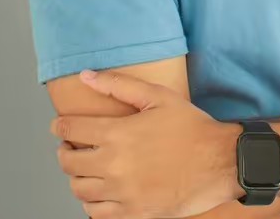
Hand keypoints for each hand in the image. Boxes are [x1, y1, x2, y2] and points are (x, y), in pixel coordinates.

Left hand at [50, 69, 240, 218]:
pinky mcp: (134, 213)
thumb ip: (119, 85)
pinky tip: (99, 191)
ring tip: (85, 168)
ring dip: (76, 177)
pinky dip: (91, 202)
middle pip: (69, 162)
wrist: (219, 161)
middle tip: (71, 147)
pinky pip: (96, 213)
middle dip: (65, 152)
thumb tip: (87, 75)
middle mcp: (115, 165)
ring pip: (79, 189)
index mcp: (118, 134)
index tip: (59, 125)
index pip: (71, 130)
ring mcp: (123, 193)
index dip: (60, 126)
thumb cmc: (191, 127)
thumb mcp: (158, 96)